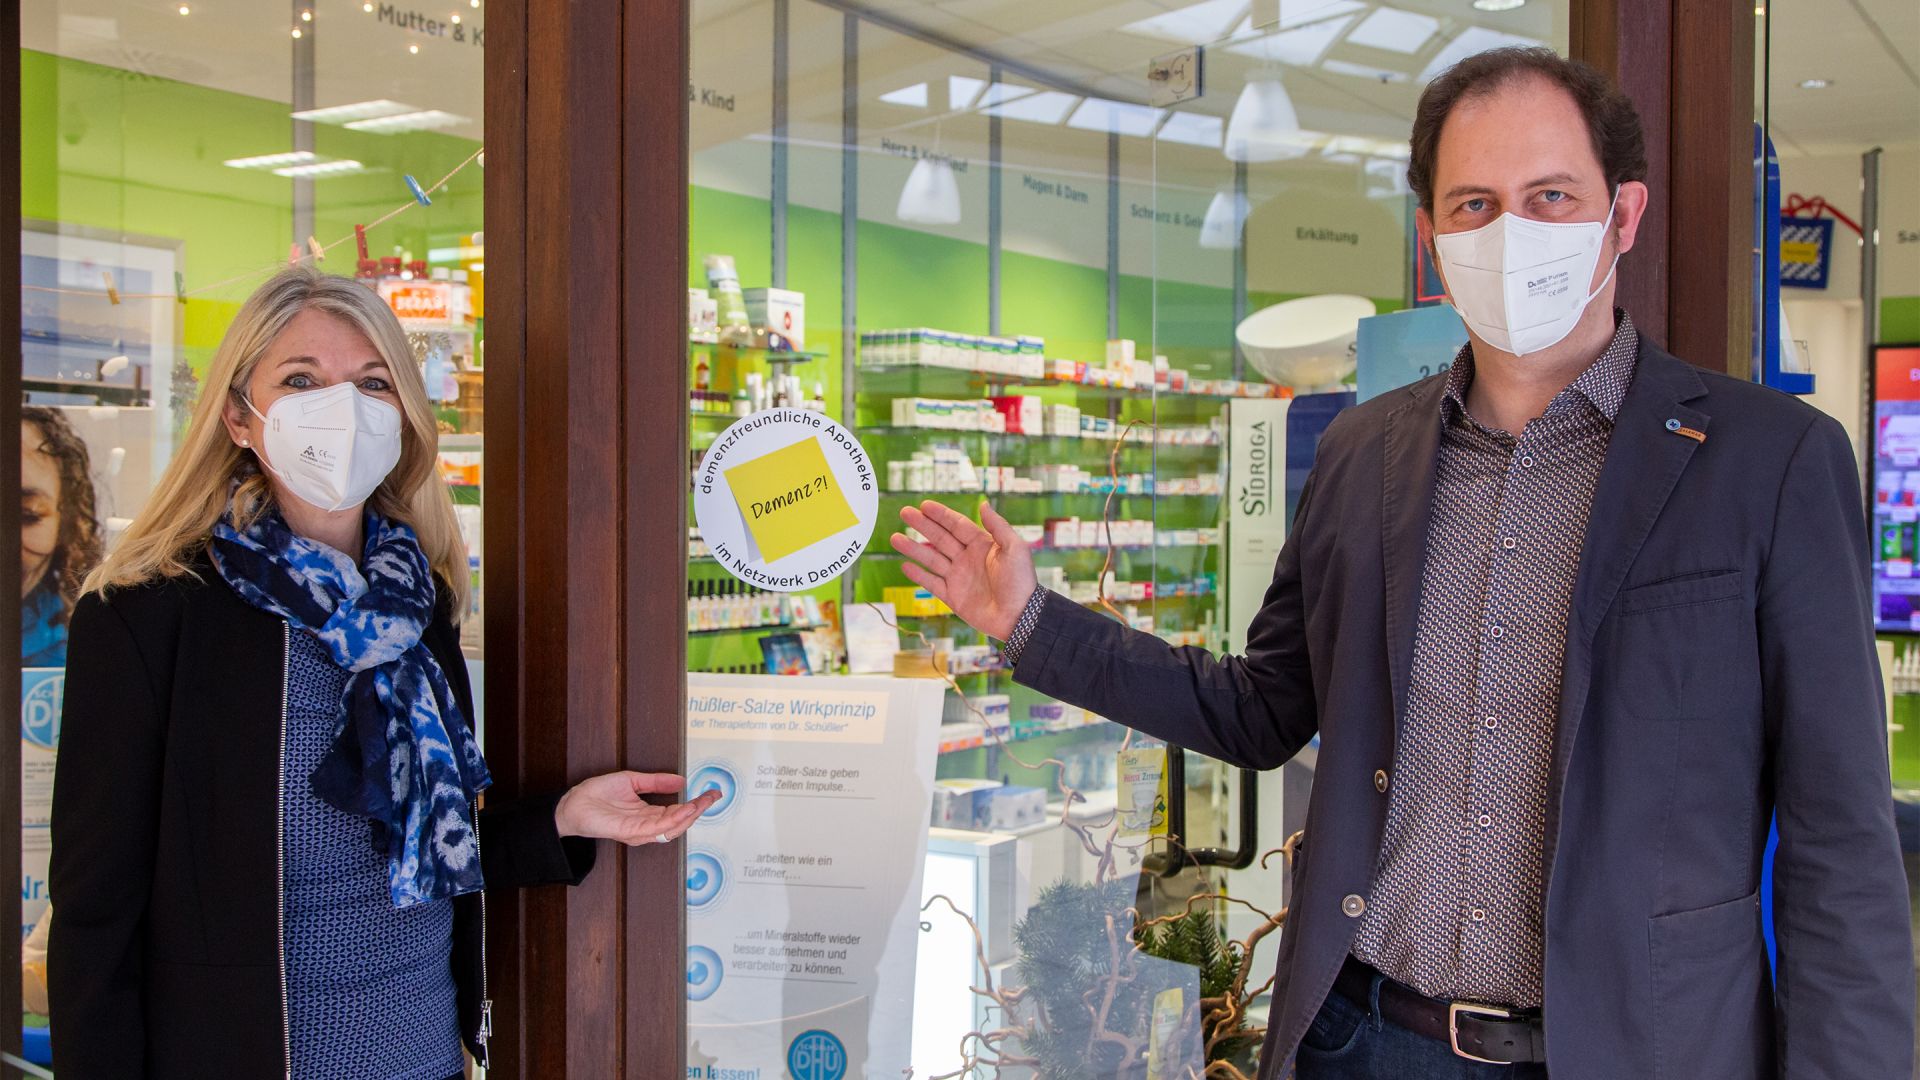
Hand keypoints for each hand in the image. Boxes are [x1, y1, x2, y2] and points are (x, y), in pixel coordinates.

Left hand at [553, 771, 722, 845]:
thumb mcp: (633, 781)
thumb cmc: (597, 795)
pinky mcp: (629, 831)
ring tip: (701, 803)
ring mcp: (639, 831)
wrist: (573, 803)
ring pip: (671, 828)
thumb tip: (680, 781)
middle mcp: (647, 826)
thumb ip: (657, 782)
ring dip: (688, 816)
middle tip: (713, 797)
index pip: (679, 812)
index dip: (697, 803)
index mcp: (648, 815)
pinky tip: (682, 810)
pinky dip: (671, 821)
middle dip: (699, 810)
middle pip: (680, 823)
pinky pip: (654, 829)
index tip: (712, 793)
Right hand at [889, 500, 1037, 640]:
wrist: (1019, 618)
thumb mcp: (1015, 549)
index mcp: (982, 545)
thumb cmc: (1020, 582)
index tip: (924, 505)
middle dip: (922, 525)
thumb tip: (983, 504)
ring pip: (931, 559)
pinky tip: (905, 565)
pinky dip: (918, 574)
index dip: (941, 515)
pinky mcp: (953, 597)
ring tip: (895, 538)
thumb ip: (998, 526)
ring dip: (914, 548)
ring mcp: (959, 577)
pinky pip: (932, 583)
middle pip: (940, 538)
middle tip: (905, 513)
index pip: (957, 525)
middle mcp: (968, 559)